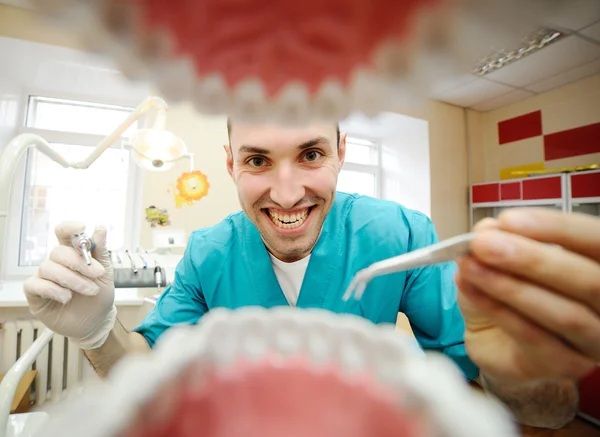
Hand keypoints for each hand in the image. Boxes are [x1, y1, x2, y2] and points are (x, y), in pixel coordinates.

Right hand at [24, 221, 116, 349]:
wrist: (97, 322)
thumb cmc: (99, 296)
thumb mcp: (106, 273)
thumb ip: (101, 251)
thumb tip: (100, 228)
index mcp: (73, 255)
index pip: (63, 234)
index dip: (69, 227)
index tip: (81, 227)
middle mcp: (57, 264)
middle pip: (57, 252)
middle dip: (79, 262)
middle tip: (97, 273)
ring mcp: (45, 279)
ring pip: (48, 268)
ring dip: (72, 279)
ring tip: (89, 290)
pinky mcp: (36, 295)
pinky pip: (35, 285)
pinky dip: (53, 290)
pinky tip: (67, 297)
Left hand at [455, 208, 599, 382]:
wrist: (498, 342)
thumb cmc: (510, 293)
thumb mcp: (502, 257)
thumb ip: (501, 239)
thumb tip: (487, 230)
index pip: (596, 241)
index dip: (557, 228)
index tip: (507, 220)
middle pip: (589, 281)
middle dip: (533, 259)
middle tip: (482, 244)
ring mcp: (592, 341)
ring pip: (564, 314)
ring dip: (511, 287)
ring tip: (469, 266)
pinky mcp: (565, 365)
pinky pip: (533, 336)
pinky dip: (496, 308)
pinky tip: (468, 288)